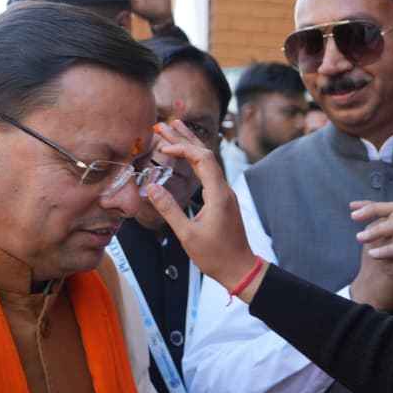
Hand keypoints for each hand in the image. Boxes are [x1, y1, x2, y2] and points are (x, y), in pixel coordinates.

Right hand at [146, 120, 264, 298]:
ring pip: (207, 161)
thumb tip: (152, 187)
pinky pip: (208, 171)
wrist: (240, 268)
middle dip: (184, 137)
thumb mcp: (188, 235)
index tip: (163, 147)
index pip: (202, 159)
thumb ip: (169, 210)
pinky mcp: (222, 199)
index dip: (183, 147)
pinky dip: (194, 159)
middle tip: (163, 124)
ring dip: (190, 145)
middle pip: (205, 154)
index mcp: (218, 194)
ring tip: (173, 128)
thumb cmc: (216, 256)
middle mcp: (224, 189)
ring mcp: (224, 193)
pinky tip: (185, 155)